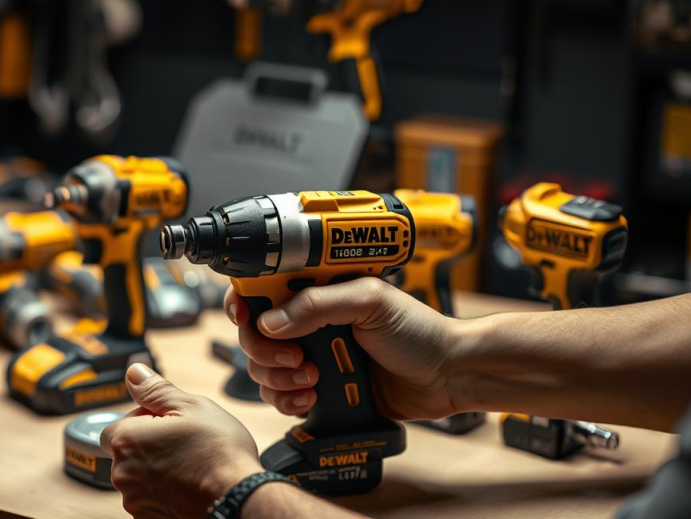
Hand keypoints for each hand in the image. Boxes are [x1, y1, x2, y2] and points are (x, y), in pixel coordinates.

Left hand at [100, 363, 262, 517]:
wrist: (239, 500)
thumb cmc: (219, 453)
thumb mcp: (191, 406)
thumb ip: (155, 390)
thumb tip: (133, 373)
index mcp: (127, 441)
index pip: (118, 424)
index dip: (144, 420)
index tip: (169, 423)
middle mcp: (123, 474)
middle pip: (129, 452)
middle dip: (151, 445)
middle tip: (185, 443)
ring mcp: (136, 501)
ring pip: (141, 476)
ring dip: (159, 469)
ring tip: (192, 466)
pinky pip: (153, 498)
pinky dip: (167, 492)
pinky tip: (190, 485)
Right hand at [225, 277, 457, 420]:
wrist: (446, 376)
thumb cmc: (419, 332)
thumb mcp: (370, 303)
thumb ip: (318, 305)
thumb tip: (270, 321)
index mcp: (318, 291)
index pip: (262, 289)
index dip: (244, 302)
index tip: (245, 317)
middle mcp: (309, 322)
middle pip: (253, 335)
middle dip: (265, 350)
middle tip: (297, 357)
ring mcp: (311, 357)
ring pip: (262, 369)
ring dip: (279, 378)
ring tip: (314, 380)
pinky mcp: (319, 390)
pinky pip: (280, 398)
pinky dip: (288, 401)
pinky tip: (312, 399)